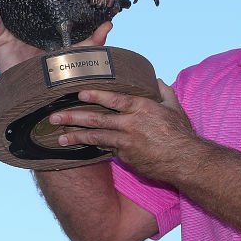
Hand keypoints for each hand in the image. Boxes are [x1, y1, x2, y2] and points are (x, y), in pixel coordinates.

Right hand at [0, 3, 111, 73]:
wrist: (33, 92)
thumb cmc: (56, 74)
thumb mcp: (77, 56)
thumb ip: (93, 42)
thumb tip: (110, 24)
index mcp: (50, 30)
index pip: (52, 12)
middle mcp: (33, 29)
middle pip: (30, 9)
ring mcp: (17, 34)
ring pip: (11, 13)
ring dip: (7, 1)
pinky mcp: (3, 42)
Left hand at [49, 82, 196, 183]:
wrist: (185, 160)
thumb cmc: (181, 133)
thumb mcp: (174, 107)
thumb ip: (163, 91)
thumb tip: (155, 80)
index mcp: (142, 108)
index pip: (114, 99)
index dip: (96, 95)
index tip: (79, 93)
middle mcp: (131, 124)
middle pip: (97, 119)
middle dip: (73, 117)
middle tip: (54, 116)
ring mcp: (127, 142)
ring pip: (96, 137)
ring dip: (76, 137)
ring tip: (59, 137)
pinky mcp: (126, 157)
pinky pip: (107, 149)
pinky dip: (94, 147)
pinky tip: (81, 146)